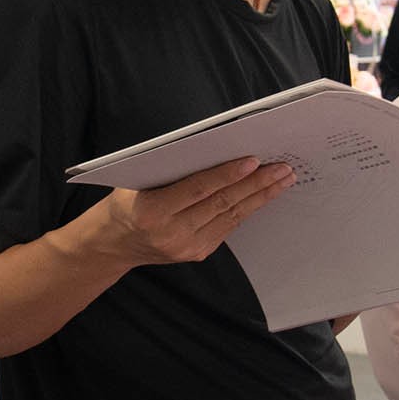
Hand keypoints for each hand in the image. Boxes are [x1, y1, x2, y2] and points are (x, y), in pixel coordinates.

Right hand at [73, 156, 295, 271]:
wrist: (116, 243)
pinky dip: (247, 208)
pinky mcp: (198, 253)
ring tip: (282, 179)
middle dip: (256, 184)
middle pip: (222, 203)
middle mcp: (171, 233)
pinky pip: (227, 227)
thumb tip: (216, 146)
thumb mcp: (137, 179)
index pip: (198, 189)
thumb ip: (172, 168)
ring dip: (260, 196)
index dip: (227, 175)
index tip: (254, 161)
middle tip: (282, 168)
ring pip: (231, 216)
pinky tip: (263, 195)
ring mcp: (187, 247)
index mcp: (152, 211)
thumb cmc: (127, 200)